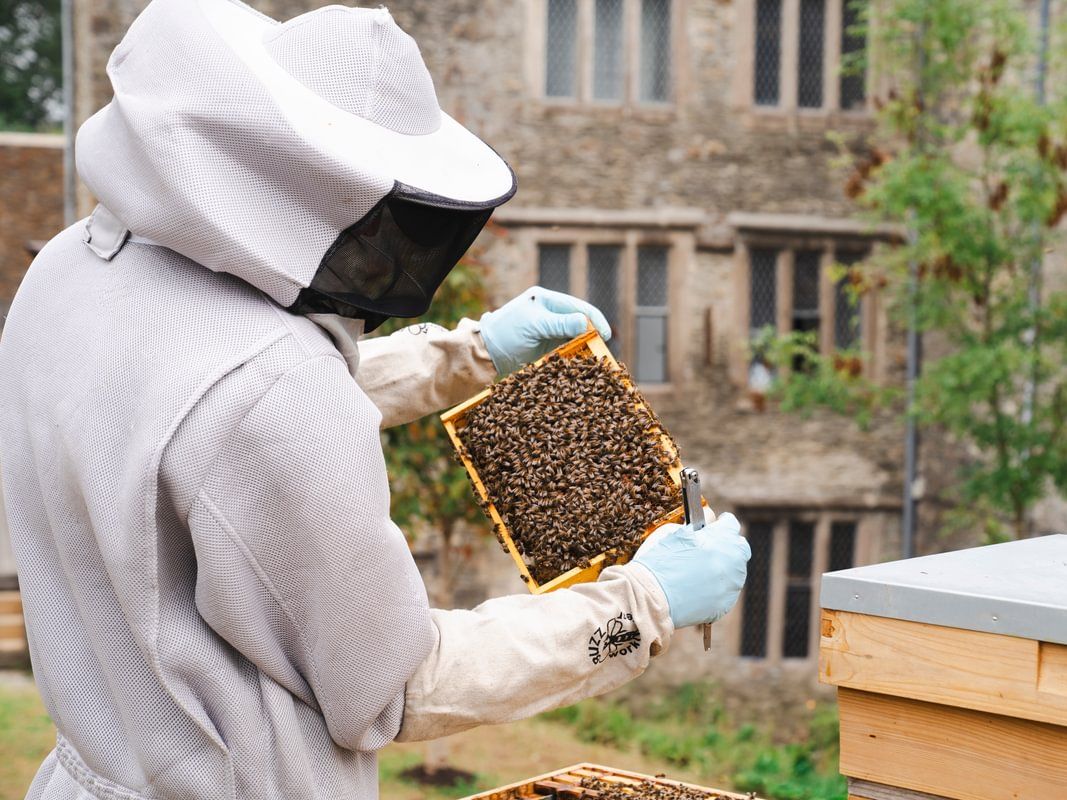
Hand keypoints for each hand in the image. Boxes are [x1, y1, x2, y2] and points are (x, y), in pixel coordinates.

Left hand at [479, 287, 611, 374]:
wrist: (486, 353)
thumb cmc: (506, 333)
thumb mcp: (534, 327)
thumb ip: (560, 324)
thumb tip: (586, 322)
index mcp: (546, 299)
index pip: (578, 306)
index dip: (595, 319)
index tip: (605, 334)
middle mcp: (550, 313)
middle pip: (579, 322)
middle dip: (592, 335)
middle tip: (602, 350)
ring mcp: (549, 330)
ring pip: (575, 337)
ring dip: (585, 347)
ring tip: (594, 359)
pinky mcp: (547, 346)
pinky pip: (567, 349)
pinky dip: (575, 356)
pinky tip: (582, 364)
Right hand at [633, 511, 749, 628]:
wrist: (651, 597)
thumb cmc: (660, 561)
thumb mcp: (676, 533)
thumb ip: (698, 525)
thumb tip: (708, 521)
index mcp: (721, 537)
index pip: (730, 524)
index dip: (721, 524)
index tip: (714, 526)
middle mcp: (733, 560)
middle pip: (739, 548)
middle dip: (727, 546)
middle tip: (710, 549)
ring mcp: (732, 584)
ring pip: (735, 572)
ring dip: (723, 568)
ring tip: (699, 572)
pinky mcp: (726, 604)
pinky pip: (726, 592)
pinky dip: (716, 589)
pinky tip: (697, 588)